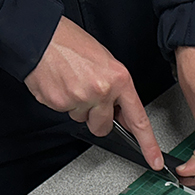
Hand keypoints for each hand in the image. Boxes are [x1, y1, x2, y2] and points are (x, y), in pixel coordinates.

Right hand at [24, 16, 163, 170]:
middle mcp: (102, 91)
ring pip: (82, 119)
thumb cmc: (71, 43)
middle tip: (88, 96)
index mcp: (119, 79)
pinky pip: (64, 112)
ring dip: (78, 107)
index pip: (138, 119)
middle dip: (97, 117)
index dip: (148, 143)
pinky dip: (61, 101)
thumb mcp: (105, 61)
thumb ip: (117, 89)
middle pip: (104, 127)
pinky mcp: (59, 103)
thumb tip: (121, 113)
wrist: (40, 34)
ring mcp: (80, 98)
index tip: (154, 160)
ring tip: (71, 82)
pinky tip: (59, 83)